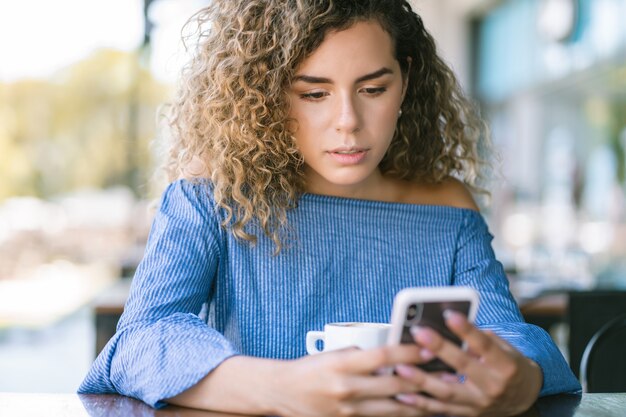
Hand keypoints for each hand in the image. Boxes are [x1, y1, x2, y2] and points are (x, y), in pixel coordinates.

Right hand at [271, 345, 449, 416]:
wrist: (282, 391)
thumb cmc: (309, 367)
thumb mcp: (333, 353)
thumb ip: (361, 354)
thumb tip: (392, 356)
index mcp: (342, 363)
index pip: (383, 356)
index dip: (409, 353)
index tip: (428, 348)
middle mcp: (346, 387)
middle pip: (394, 385)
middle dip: (423, 380)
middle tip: (448, 375)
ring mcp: (348, 409)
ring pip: (393, 408)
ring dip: (419, 402)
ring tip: (441, 396)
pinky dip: (401, 413)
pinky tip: (416, 408)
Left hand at [395, 311, 542, 416]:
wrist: (523, 398)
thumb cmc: (509, 365)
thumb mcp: (504, 348)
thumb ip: (480, 338)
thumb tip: (451, 323)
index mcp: (505, 366)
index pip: (485, 345)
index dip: (467, 330)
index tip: (449, 315)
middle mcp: (493, 387)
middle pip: (463, 367)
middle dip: (440, 349)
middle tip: (419, 332)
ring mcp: (479, 404)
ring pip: (447, 393)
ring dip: (422, 380)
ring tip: (401, 367)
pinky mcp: (467, 414)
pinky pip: (440, 411)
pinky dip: (419, 403)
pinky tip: (402, 394)